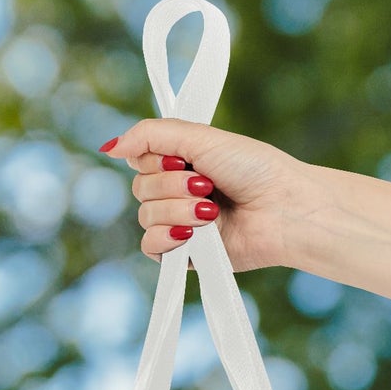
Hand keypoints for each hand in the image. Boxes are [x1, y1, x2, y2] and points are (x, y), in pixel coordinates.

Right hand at [100, 119, 306, 271]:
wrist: (281, 209)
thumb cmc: (252, 169)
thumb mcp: (199, 138)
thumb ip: (150, 135)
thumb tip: (109, 147)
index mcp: (179, 164)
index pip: (139, 160)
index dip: (155, 159)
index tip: (182, 158)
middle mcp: (176, 193)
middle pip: (139, 188)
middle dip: (171, 186)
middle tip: (207, 185)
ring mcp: (180, 225)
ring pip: (146, 217)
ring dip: (178, 210)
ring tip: (211, 210)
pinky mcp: (186, 254)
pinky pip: (151, 247)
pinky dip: (168, 237)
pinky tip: (192, 233)